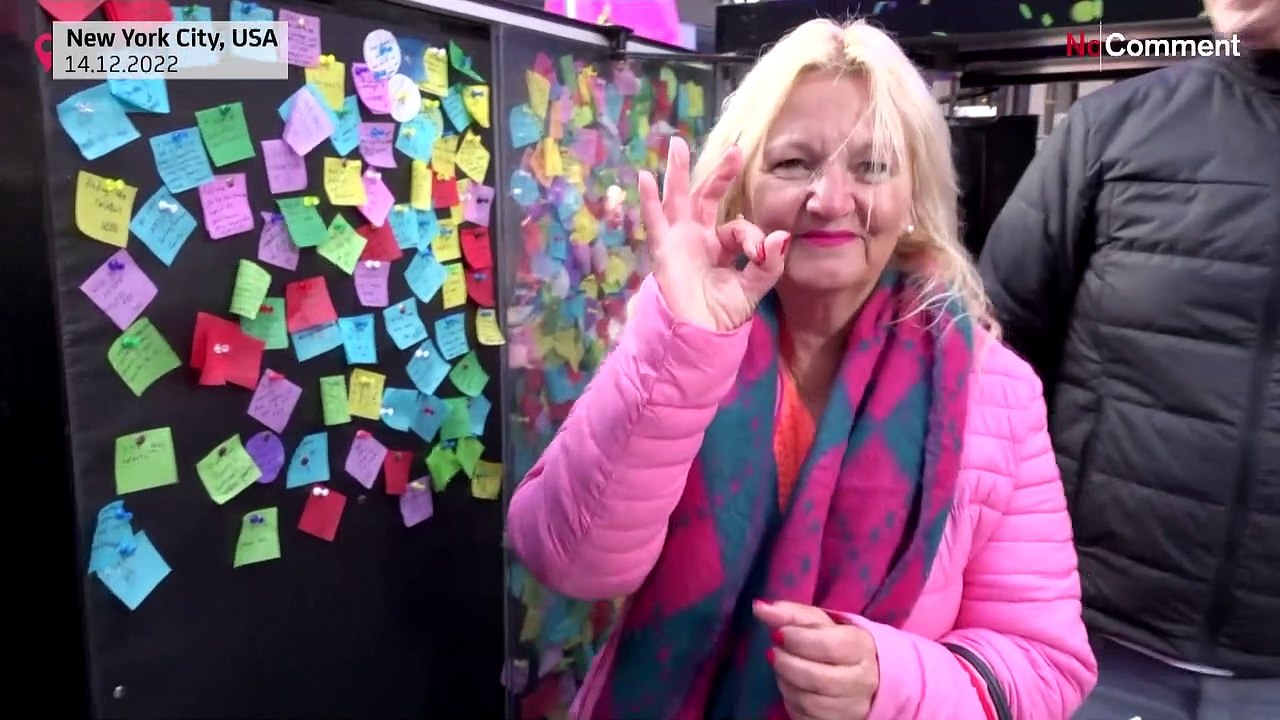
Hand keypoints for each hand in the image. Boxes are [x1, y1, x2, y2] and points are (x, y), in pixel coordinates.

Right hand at [638, 137, 790, 331]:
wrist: (701, 337)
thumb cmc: (723, 315)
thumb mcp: (753, 286)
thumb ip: (768, 263)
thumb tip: (782, 237)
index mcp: (719, 246)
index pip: (739, 227)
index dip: (753, 236)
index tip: (762, 253)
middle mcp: (697, 238)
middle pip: (707, 197)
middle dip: (720, 174)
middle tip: (736, 149)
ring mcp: (679, 241)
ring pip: (678, 199)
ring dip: (678, 172)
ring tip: (676, 143)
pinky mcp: (664, 251)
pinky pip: (655, 222)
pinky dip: (650, 200)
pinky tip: (646, 178)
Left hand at [753, 600, 879, 719]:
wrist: (863, 675)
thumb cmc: (835, 643)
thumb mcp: (817, 623)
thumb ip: (790, 614)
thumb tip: (758, 607)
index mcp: (860, 647)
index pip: (826, 645)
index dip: (796, 639)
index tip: (778, 634)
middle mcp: (862, 680)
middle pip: (815, 677)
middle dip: (785, 664)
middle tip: (774, 652)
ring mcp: (852, 707)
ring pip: (808, 700)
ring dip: (785, 683)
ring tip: (782, 669)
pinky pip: (805, 717)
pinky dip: (791, 702)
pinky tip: (791, 687)